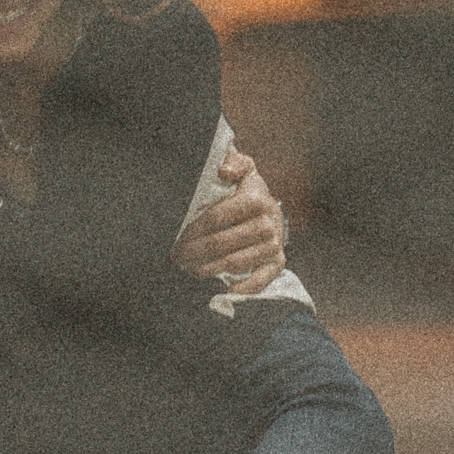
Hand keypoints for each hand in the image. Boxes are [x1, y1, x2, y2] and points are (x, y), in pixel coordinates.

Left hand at [172, 148, 286, 294]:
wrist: (273, 212)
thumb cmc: (248, 191)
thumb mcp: (243, 170)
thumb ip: (234, 163)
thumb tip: (223, 170)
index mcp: (255, 200)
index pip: (215, 219)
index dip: (192, 231)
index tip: (176, 240)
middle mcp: (267, 225)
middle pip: (221, 243)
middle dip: (194, 253)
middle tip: (176, 258)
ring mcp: (272, 246)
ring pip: (234, 263)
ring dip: (208, 270)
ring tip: (189, 270)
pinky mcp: (276, 263)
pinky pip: (260, 281)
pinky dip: (242, 288)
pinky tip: (223, 290)